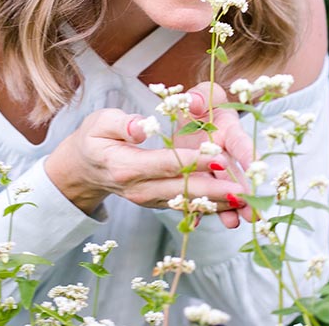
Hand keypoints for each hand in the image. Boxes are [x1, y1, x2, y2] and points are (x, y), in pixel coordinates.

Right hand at [44, 97, 251, 226]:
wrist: (83, 172)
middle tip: (244, 189)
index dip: (194, 160)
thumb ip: (120, 123)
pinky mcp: (157, 202)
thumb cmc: (94, 140)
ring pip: (188, 202)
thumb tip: (140, 126)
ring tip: (246, 202)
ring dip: (218, 203)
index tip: (220, 157)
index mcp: (125, 166)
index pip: (165, 163)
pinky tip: (233, 205)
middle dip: (215, 190)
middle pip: (182, 188)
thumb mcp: (99, 123)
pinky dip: (210, 206)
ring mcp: (149, 199)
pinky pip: (186, 206)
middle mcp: (139, 188)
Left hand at [172, 82, 255, 226]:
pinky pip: (199, 194)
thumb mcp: (202, 93)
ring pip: (221, 190)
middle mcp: (224, 153)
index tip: (258, 169)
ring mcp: (211, 169)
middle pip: (236, 175)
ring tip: (233, 223)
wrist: (190, 116)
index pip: (241, 143)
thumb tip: (195, 102)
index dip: (249, 155)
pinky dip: (198, 207)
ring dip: (228, 207)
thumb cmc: (202, 102)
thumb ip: (199, 95)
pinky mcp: (197, 178)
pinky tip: (196, 220)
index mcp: (229, 131)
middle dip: (245, 193)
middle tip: (254, 211)